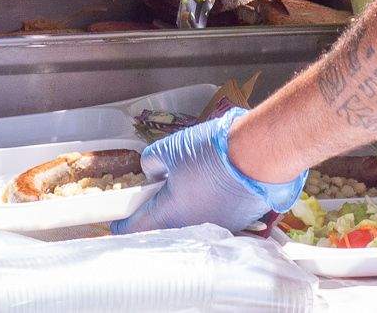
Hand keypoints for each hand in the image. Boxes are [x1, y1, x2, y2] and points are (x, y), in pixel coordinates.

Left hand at [111, 108, 304, 235]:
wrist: (260, 156)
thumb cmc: (214, 152)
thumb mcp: (172, 148)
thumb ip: (153, 161)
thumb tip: (151, 170)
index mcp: (169, 212)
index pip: (137, 226)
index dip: (123, 224)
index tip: (116, 221)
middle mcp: (190, 228)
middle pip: (164, 227)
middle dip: (157, 213)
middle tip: (155, 195)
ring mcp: (216, 228)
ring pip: (190, 223)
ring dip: (184, 209)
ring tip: (190, 184)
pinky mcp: (236, 223)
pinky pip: (213, 218)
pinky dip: (207, 207)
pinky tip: (213, 188)